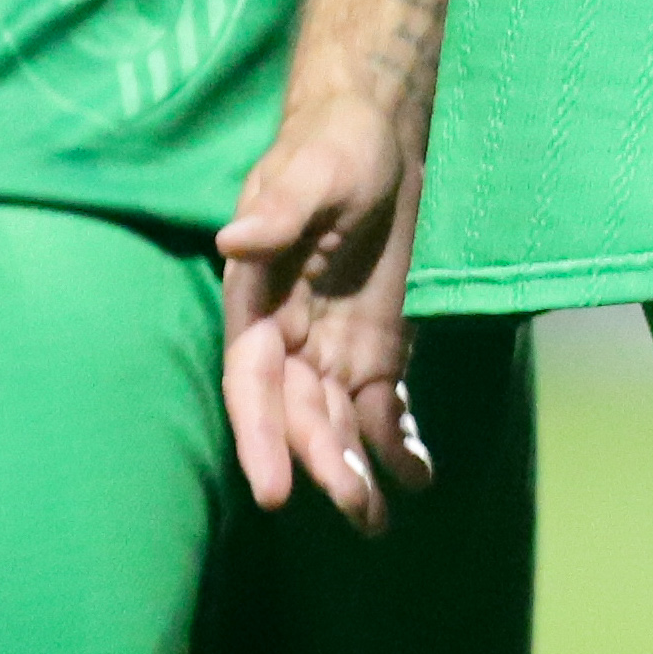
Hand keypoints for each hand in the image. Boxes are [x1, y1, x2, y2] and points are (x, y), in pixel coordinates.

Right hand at [219, 91, 438, 534]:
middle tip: (355, 507)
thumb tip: (234, 242)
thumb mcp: (312, 173)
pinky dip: (398, 443)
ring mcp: (331, 348)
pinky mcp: (375, 348)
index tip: (275, 491)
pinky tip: (419, 476)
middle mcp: (287, 337)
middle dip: (321, 463)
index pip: (252, 382)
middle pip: (299, 414)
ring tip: (377, 519)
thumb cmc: (333, 147)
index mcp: (256, 301)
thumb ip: (279, 213)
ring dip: (354, 469)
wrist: (379, 134)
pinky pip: (382, 406)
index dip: (260, 436)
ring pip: (337, 422)